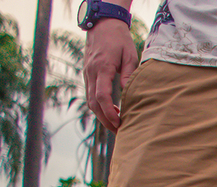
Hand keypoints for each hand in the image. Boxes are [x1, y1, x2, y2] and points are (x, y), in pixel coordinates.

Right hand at [84, 15, 137, 131]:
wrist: (102, 25)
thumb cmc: (119, 40)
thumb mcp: (129, 55)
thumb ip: (129, 75)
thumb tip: (129, 94)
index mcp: (102, 68)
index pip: (102, 96)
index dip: (109, 112)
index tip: (118, 122)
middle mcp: (91, 73)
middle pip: (93, 103)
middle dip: (105, 119)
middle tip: (119, 131)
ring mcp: (87, 74)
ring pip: (90, 100)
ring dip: (101, 115)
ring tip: (116, 125)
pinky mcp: (88, 75)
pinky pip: (90, 94)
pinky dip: (99, 106)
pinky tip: (111, 111)